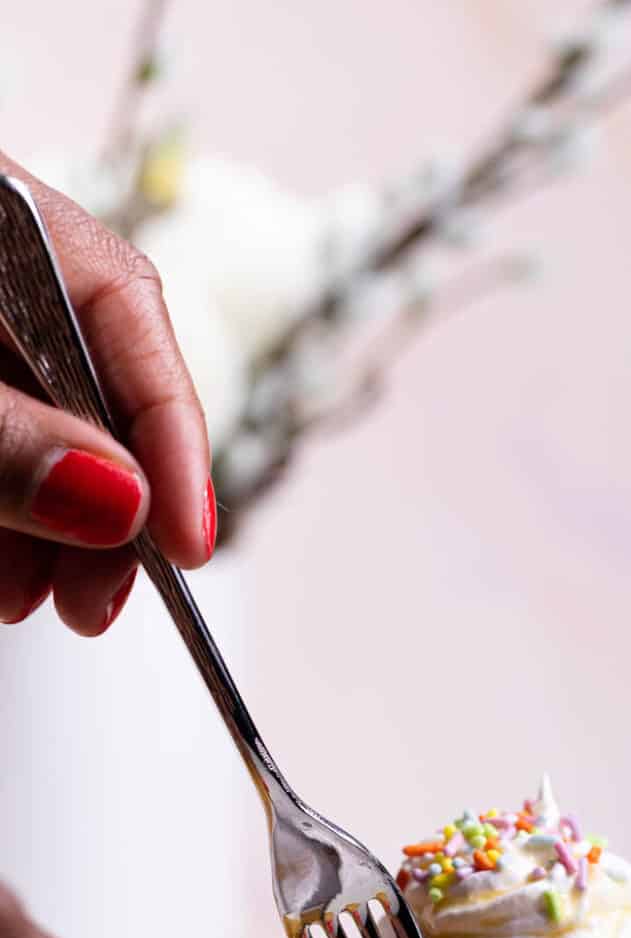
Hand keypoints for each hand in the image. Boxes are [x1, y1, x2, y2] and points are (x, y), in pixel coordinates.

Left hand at [0, 150, 213, 637]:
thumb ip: (4, 435)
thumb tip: (116, 501)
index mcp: (4, 214)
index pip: (125, 312)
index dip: (172, 438)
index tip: (187, 542)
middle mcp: (0, 265)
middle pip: (93, 385)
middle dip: (112, 508)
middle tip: (101, 603)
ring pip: (47, 430)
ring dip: (58, 534)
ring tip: (44, 604)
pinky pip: (4, 449)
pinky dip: (11, 519)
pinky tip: (9, 574)